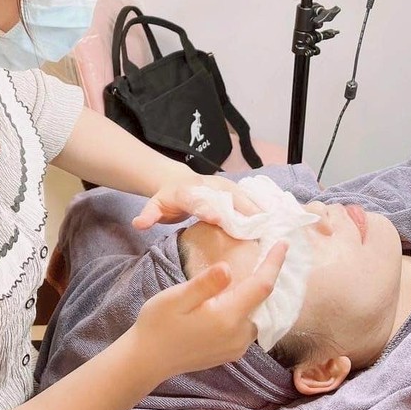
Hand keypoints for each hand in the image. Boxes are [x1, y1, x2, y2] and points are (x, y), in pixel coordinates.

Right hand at [130, 240, 287, 379]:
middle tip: (272, 250)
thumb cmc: (158, 324)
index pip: (262, 286)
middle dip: (269, 275)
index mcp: (228, 318)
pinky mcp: (231, 352)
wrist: (147, 360)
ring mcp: (236, 347)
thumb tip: (228, 268)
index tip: (283, 243)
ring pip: (259, 314)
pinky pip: (250, 326)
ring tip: (259, 268)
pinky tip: (242, 294)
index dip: (274, 263)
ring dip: (260, 293)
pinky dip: (251, 307)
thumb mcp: (176, 297)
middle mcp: (239, 336)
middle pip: (264, 301)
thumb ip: (205, 283)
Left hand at [132, 172, 261, 228]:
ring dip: (254, 211)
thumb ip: (148, 215)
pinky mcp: (234, 190)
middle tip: (253, 229)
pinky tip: (272, 223)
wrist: (178, 180)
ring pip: (242, 197)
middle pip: (226, 198)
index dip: (208, 210)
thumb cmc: (168, 198)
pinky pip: (249, 199)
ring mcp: (224, 186)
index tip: (218, 219)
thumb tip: (138, 223)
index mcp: (189, 191)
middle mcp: (209, 186)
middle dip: (239, 212)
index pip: (199, 201)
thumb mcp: (155, 206)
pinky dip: (259, 210)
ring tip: (269, 227)